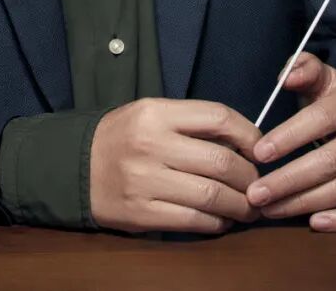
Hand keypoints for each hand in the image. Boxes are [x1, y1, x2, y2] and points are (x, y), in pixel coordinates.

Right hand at [89, 96, 264, 235]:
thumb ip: (192, 125)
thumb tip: (244, 143)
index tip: (261, 149)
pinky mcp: (142, 214)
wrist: (75, 167)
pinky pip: (194, 221)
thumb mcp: (151, 115)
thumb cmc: (123, 138)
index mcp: (156, 113)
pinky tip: (222, 220)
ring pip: (212, 196)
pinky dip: (217, 223)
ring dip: (239, 205)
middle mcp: (151, 144)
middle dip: (250, 177)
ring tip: (248, 207)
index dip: (249, 134)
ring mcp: (145, 181)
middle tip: (258, 185)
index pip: (217, 117)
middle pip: (221, 161)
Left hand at [246, 51, 335, 230]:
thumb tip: (286, 77)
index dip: (289, 137)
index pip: (322, 118)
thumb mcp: (324, 79)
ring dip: (304, 203)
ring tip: (270, 209)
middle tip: (256, 194)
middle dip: (288, 180)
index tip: (259, 154)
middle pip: (330, 161)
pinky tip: (314, 223)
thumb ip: (303, 69)